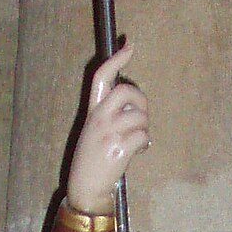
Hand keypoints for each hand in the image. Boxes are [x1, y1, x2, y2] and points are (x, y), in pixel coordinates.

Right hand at [66, 42, 148, 213]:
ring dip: (144, 128)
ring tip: (137, 140)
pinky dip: (146, 143)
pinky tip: (138, 150)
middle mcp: (99, 119)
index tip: (129, 44)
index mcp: (92, 112)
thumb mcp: (93, 131)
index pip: (102, 77)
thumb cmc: (92, 160)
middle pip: (126, 91)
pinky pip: (144, 136)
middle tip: (141, 114)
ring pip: (140, 117)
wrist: (85, 187)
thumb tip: (134, 103)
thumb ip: (109, 114)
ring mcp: (109, 133)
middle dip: (141, 100)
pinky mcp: (119, 148)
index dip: (117, 59)